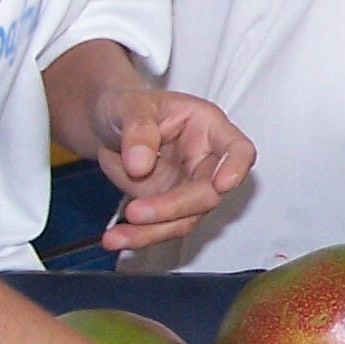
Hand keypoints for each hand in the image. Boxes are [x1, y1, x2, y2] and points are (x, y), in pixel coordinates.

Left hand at [91, 85, 255, 252]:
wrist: (107, 127)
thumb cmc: (128, 106)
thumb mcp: (128, 107)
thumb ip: (138, 131)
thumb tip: (140, 163)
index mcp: (207, 128)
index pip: (237, 149)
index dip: (236, 167)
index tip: (223, 183)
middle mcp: (205, 161)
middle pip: (208, 194)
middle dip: (174, 207)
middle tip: (135, 211)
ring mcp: (188, 187)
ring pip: (185, 219)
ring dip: (152, 231)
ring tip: (116, 236)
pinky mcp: (168, 207)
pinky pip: (161, 228)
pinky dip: (139, 236)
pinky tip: (117, 237)